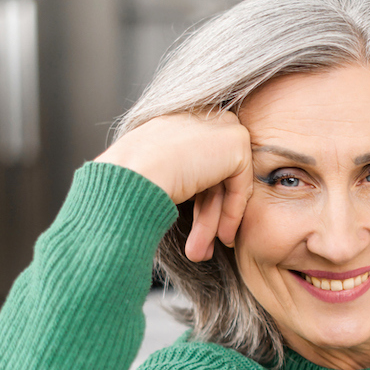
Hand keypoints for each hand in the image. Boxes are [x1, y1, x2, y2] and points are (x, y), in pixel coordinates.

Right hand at [95, 111, 252, 261]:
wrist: (132, 176)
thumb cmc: (128, 180)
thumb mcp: (153, 172)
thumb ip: (179, 176)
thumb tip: (187, 193)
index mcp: (176, 122)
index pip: (196, 164)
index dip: (197, 201)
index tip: (191, 231)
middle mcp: (198, 117)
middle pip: (211, 175)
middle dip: (206, 216)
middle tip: (199, 248)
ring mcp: (219, 125)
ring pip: (224, 183)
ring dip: (214, 221)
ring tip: (203, 253)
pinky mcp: (235, 140)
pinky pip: (240, 184)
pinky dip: (232, 212)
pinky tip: (222, 237)